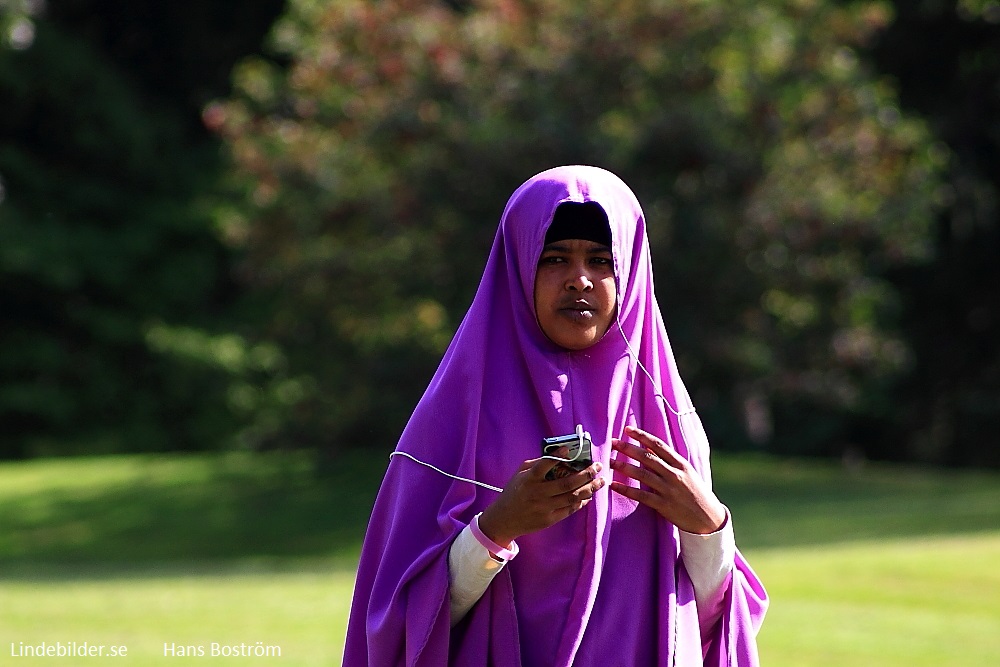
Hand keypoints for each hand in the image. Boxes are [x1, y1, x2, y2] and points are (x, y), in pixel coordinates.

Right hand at [478, 453, 604, 547]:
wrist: (505, 519)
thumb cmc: (514, 492)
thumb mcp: (520, 474)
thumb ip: (536, 464)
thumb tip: (558, 455)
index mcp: (529, 479)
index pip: (543, 466)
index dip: (556, 457)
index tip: (568, 449)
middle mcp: (538, 493)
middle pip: (566, 484)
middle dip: (586, 474)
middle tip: (598, 467)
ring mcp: (544, 508)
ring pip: (572, 497)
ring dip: (589, 488)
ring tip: (600, 481)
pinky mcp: (549, 519)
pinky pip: (570, 509)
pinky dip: (582, 501)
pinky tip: (589, 494)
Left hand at [609, 425, 725, 534]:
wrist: (709, 517)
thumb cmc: (696, 492)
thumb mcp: (687, 472)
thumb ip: (669, 461)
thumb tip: (649, 448)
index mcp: (681, 464)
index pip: (658, 445)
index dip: (641, 436)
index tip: (627, 429)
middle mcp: (674, 474)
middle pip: (647, 458)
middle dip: (628, 448)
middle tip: (613, 442)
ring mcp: (669, 490)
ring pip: (642, 475)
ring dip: (624, 467)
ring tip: (609, 461)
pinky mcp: (664, 505)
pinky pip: (641, 496)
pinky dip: (626, 490)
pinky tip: (614, 485)